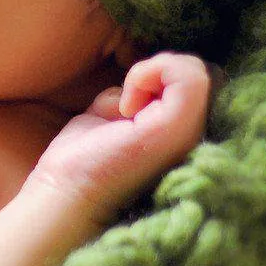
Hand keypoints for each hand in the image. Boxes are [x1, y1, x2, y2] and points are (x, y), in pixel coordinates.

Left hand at [29, 53, 213, 215]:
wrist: (67, 194)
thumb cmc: (83, 159)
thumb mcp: (111, 113)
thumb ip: (134, 96)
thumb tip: (143, 78)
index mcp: (183, 136)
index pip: (195, 84)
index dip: (163, 78)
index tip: (129, 104)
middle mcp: (196, 139)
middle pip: (198, 76)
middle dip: (158, 72)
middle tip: (128, 103)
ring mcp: (190, 136)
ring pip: (196, 73)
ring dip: (153, 72)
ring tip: (126, 106)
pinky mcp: (177, 131)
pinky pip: (189, 77)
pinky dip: (152, 71)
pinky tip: (126, 105)